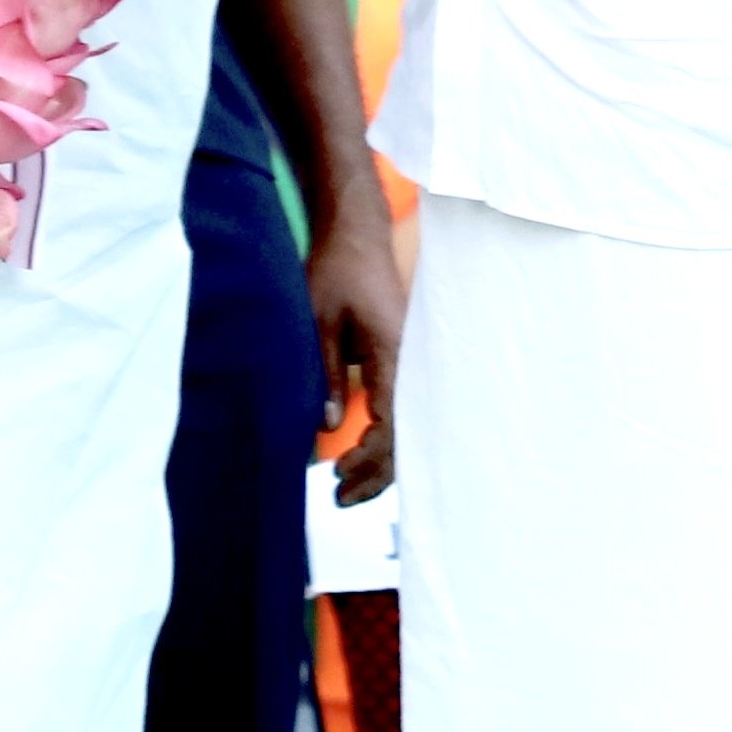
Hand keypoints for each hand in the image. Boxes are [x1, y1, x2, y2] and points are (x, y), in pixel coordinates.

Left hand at [309, 194, 402, 500]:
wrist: (356, 235)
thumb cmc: (336, 271)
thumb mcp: (318, 322)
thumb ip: (325, 375)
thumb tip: (328, 429)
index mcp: (396, 354)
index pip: (392, 424)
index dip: (369, 457)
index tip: (338, 472)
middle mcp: (413, 364)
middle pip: (407, 437)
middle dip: (377, 473)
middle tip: (339, 497)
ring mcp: (413, 364)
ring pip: (408, 428)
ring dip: (381, 461)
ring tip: (347, 486)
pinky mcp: (404, 361)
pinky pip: (402, 410)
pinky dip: (385, 438)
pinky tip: (362, 453)